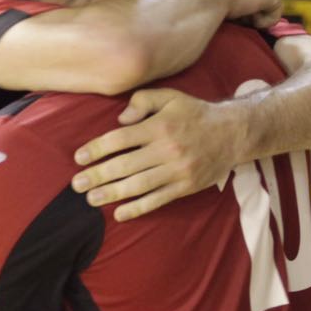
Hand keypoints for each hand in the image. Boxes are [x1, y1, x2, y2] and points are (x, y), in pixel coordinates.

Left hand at [71, 89, 246, 220]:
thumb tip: (120, 119)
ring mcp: (176, 170)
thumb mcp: (170, 97)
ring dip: (112, 194)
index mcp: (159, 126)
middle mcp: (166, 149)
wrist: (233, 133)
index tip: (79, 158)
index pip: (120, 139)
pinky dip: (137, 208)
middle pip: (125, 165)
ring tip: (91, 199)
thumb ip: (142, 101)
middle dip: (97, 176)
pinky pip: (157, 200)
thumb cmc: (195, 113)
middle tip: (76, 184)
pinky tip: (119, 213)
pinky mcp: (185, 186)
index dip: (97, 149)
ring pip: (138, 186)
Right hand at [211, 0, 282, 29]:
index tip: (232, 9)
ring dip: (257, 14)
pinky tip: (250, 19)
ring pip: (268, 5)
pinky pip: (274, 16)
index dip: (242, 1)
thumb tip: (219, 1)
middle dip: (253, 6)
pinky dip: (263, 22)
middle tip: (239, 14)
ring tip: (243, 17)